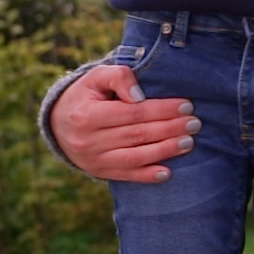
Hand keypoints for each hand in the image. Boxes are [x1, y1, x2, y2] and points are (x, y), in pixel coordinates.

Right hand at [51, 65, 199, 182]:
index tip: (186, 105)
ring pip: (134, 157)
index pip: (133, 113)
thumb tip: (140, 95)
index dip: (162, 110)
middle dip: (170, 129)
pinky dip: (147, 176)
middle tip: (195, 124)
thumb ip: (119, 77)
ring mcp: (92, 160)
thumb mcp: (96, 77)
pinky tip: (167, 172)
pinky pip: (125, 175)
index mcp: (87, 115)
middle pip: (137, 135)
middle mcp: (88, 141)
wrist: (58, 122)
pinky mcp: (98, 172)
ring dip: (165, 151)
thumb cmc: (86, 95)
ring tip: (188, 143)